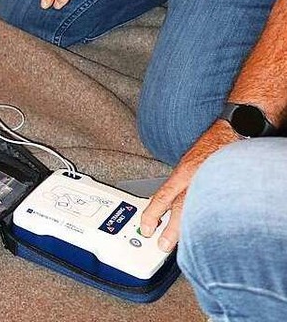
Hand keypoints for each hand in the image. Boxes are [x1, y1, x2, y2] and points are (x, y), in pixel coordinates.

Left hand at [139, 121, 237, 250]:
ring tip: (182, 246)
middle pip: (181, 210)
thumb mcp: (190, 160)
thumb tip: (168, 201)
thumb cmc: (212, 145)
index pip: (164, 196)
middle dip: (171, 231)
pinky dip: (208, 223)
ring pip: (198, 213)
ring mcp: (212, 185)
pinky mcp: (227, 191)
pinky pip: (215, 211)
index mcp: (184, 171)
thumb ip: (180, 180)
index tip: (146, 227)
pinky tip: (205, 234)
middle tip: (162, 245)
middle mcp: (197, 180)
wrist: (234, 133)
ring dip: (188, 231)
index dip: (153, 213)